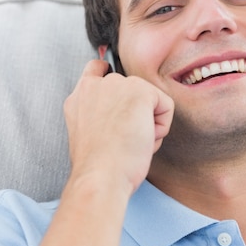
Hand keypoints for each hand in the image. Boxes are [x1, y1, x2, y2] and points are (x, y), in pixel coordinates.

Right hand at [64, 59, 173, 195]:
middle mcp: (95, 86)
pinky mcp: (139, 91)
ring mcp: (116, 85)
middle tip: (126, 139)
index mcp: (80, 97)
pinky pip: (166, 105)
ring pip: (149, 98)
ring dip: (148, 121)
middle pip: (131, 88)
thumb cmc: (98, 167)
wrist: (100, 176)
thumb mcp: (89, 135)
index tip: (121, 94)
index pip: (97, 69)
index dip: (116, 80)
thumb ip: (100, 115)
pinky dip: (162, 126)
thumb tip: (125, 116)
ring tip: (133, 142)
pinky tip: (144, 139)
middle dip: (135, 112)